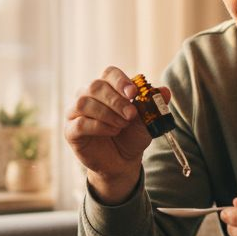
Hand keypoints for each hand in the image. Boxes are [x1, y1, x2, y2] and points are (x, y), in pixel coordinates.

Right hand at [64, 66, 170, 203]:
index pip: (109, 73)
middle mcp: (87, 96)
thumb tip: (165, 91)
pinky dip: (98, 126)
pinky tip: (112, 132)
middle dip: (116, 100)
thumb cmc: (131, 136)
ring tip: (122, 125)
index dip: (120, 80)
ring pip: (84, 102)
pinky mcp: (70, 131)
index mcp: (106, 88)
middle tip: (131, 115)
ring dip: (107, 113)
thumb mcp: (147, 120)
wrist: (122, 162)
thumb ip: (154, 105)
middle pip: (95, 86)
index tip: (134, 93)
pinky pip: (79, 123)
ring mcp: (76, 113)